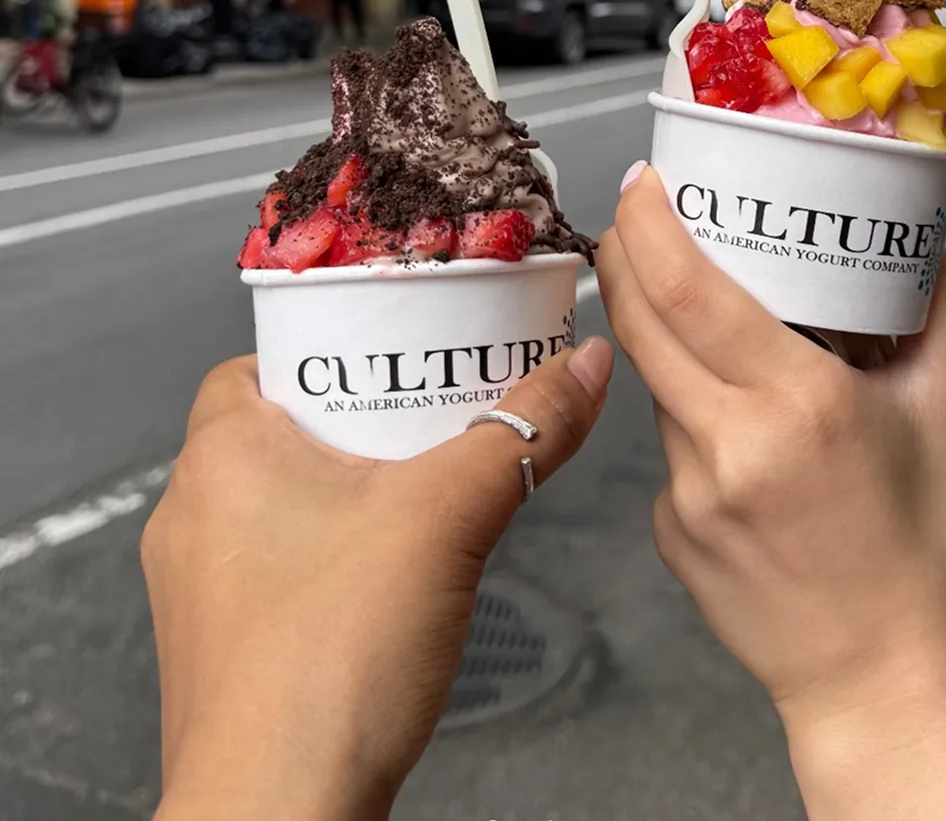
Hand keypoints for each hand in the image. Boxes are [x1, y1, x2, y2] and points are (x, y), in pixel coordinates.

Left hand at [144, 337, 612, 820]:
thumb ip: (525, 431)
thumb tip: (579, 369)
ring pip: (284, 502)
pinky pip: (281, 570)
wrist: (278, 818)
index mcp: (219, 453)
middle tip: (432, 419)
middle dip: (363, 422)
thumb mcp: (449, 516)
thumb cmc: (321, 671)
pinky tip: (391, 581)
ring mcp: (201, 588)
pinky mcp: (223, 650)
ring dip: (351, 493)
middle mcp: (192, 513)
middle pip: (285, 428)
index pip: (263, 357)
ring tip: (424, 495)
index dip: (334, 346)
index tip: (399, 350)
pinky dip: (334, 559)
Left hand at [598, 168, 945, 820]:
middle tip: (633, 215)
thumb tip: (933, 252)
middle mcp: (730, 444)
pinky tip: (742, 449)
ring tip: (716, 340)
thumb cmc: (917, 549)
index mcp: (799, 404)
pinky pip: (667, 450)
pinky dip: (693, 425)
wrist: (876, 679)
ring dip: (669, 348)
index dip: (650, 227)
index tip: (641, 183)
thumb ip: (938, 321)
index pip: (690, 292)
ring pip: (657, 387)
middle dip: (624, 258)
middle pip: (642, 325)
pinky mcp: (668, 532)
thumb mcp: (943, 418)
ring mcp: (688, 494)